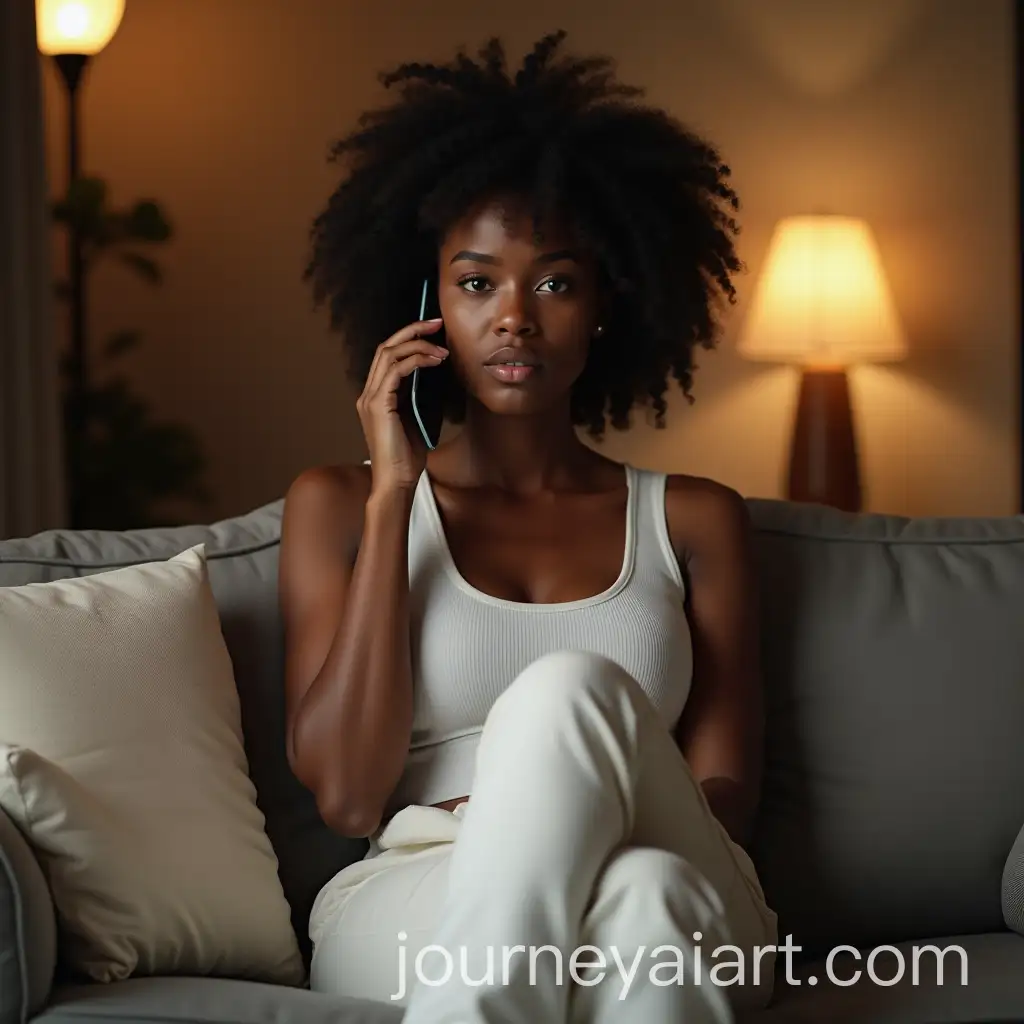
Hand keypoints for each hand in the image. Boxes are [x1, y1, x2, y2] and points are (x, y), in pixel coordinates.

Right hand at [356, 318, 447, 492]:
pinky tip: (434, 361)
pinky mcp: (378, 405)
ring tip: (441, 347)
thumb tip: (434, 376)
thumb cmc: (407, 457)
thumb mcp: (415, 420)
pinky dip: (416, 360)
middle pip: (386, 347)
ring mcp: (370, 398)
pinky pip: (396, 371)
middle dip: (412, 330)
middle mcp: (368, 393)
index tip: (432, 330)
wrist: (397, 481)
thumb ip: (416, 398)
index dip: (408, 338)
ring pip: (389, 354)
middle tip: (436, 323)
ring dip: (417, 344)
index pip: (388, 355)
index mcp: (376, 396)